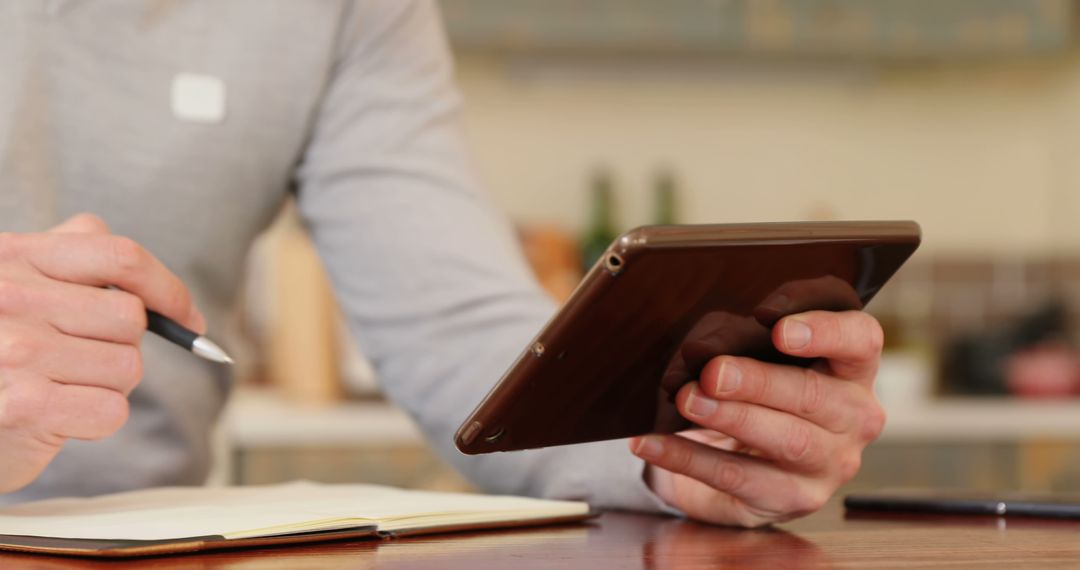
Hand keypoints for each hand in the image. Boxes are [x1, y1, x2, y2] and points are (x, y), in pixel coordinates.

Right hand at [0, 214, 203, 492]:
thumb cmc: (5, 347)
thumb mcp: (28, 283)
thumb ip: (84, 258)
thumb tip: (178, 307)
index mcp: (16, 256)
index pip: (122, 257)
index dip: (169, 290)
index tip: (187, 319)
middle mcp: (10, 296)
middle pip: (131, 318)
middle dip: (124, 346)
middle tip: (86, 360)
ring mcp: (14, 351)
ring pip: (128, 367)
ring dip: (110, 385)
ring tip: (64, 386)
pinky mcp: (23, 406)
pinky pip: (112, 410)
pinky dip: (97, 419)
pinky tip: (60, 415)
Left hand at [630, 310, 885, 526]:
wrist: (732, 457)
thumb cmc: (747, 389)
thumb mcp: (741, 350)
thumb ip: (731, 339)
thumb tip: (702, 353)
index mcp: (852, 366)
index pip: (861, 338)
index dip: (823, 328)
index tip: (772, 323)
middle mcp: (854, 415)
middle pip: (818, 394)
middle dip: (760, 381)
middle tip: (714, 372)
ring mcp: (831, 462)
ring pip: (789, 440)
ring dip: (732, 418)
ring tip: (689, 400)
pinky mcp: (794, 498)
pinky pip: (738, 477)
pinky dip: (689, 457)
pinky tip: (652, 441)